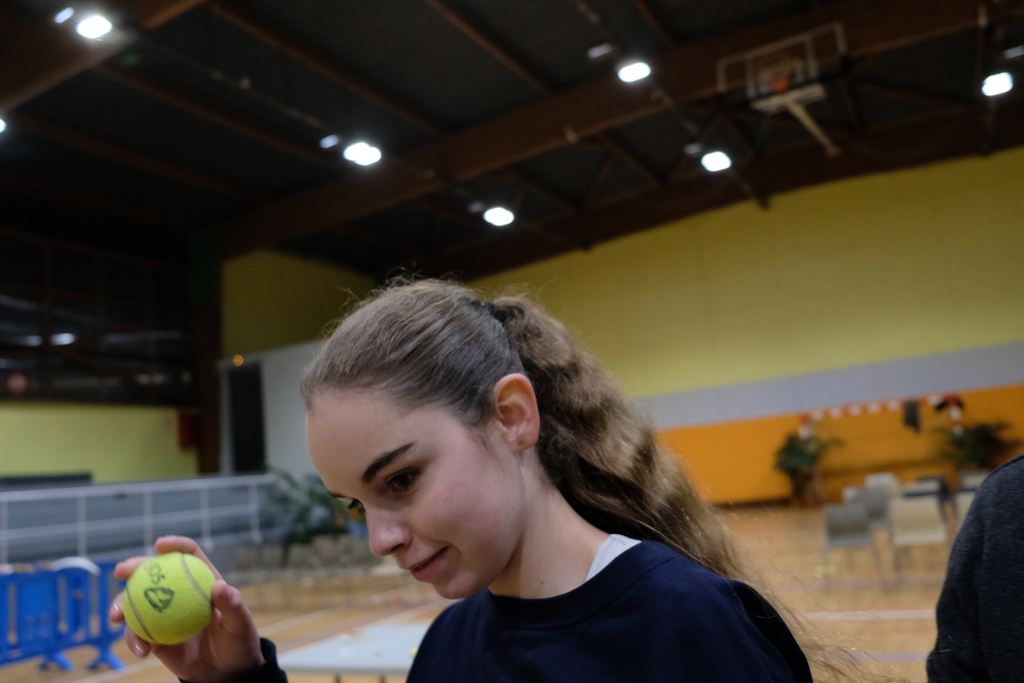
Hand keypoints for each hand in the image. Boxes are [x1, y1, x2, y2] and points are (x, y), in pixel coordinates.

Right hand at [109, 536, 264, 682]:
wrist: (225, 671)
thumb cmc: (237, 641)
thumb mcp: (240, 624)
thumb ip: (232, 605)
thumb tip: (219, 586)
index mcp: (202, 580)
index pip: (189, 555)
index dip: (175, 545)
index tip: (159, 545)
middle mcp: (180, 592)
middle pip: (154, 572)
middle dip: (134, 566)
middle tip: (122, 571)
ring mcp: (163, 612)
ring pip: (136, 601)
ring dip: (120, 605)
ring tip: (116, 617)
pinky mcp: (153, 634)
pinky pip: (137, 633)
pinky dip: (134, 639)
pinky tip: (140, 651)